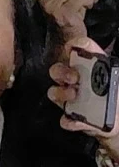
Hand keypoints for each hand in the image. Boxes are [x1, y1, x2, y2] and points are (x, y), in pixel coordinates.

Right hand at [48, 37, 118, 152]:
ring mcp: (71, 100)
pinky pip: (65, 119)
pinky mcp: (72, 119)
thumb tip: (116, 65)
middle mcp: (76, 82)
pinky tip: (78, 120)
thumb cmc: (117, 97)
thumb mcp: (117, 76)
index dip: (74, 46)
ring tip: (74, 96)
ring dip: (61, 93)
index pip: (80, 51)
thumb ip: (114, 71)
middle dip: (62, 71)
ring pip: (54, 92)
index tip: (73, 47)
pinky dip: (70, 120)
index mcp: (89, 69)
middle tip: (74, 77)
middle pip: (58, 70)